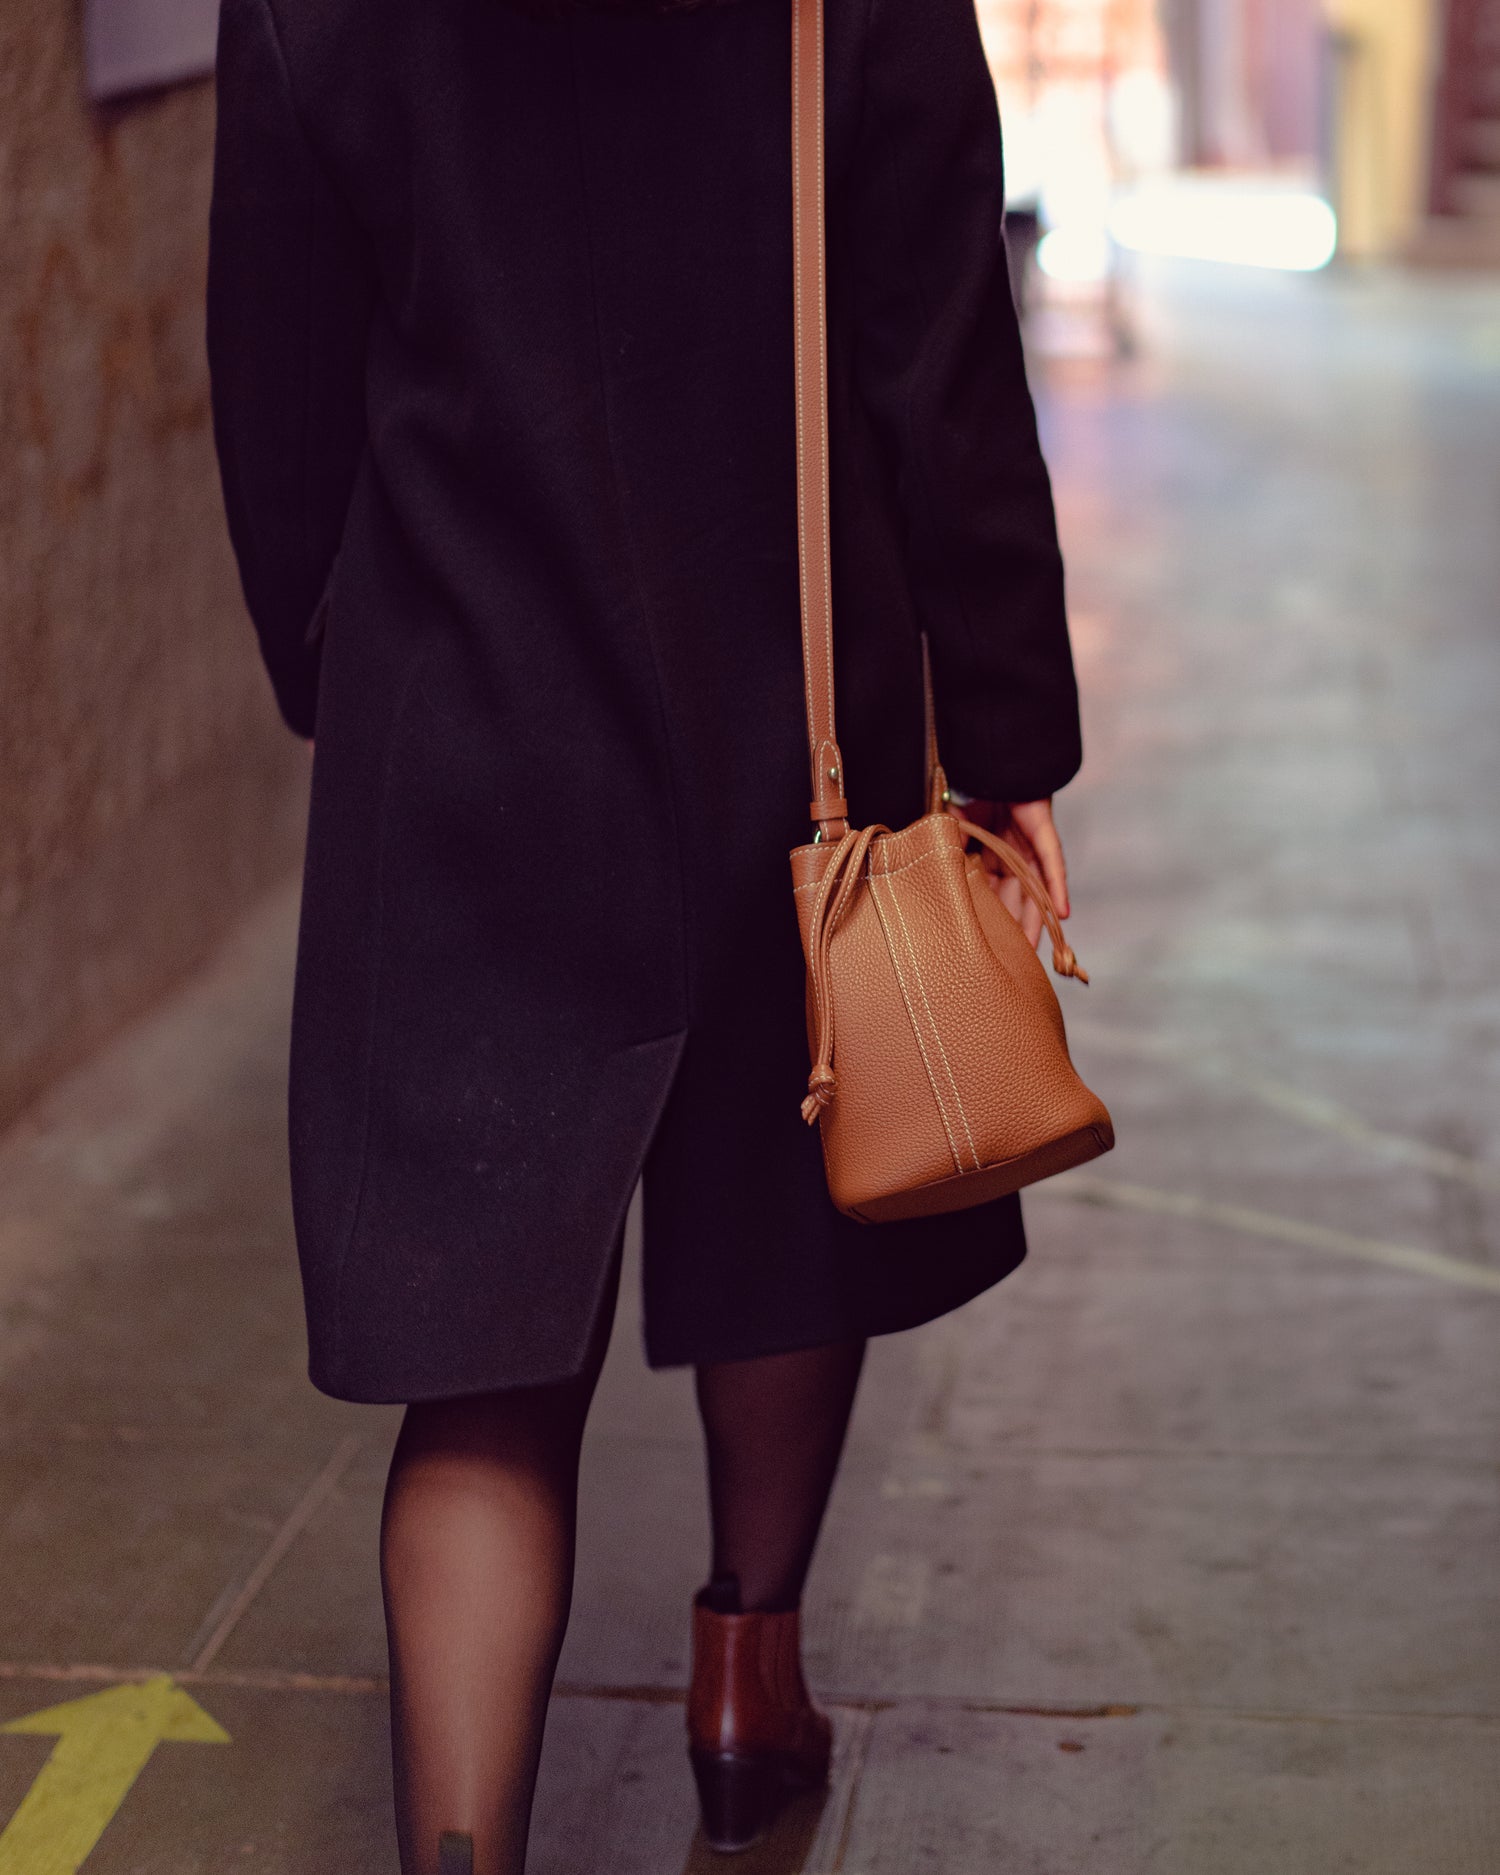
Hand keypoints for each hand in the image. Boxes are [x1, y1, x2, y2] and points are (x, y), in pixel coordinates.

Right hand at [947, 796, 1068, 949]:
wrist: (993, 760)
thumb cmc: (972, 788)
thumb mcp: (952, 826)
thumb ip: (948, 850)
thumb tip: (935, 875)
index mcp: (988, 856)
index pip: (990, 895)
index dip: (990, 920)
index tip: (987, 947)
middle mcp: (1011, 856)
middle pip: (1015, 900)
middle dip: (1014, 930)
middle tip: (1013, 961)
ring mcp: (1029, 848)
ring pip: (1035, 892)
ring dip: (1037, 921)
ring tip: (1035, 950)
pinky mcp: (1043, 835)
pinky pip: (1052, 866)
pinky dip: (1057, 889)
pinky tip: (1062, 914)